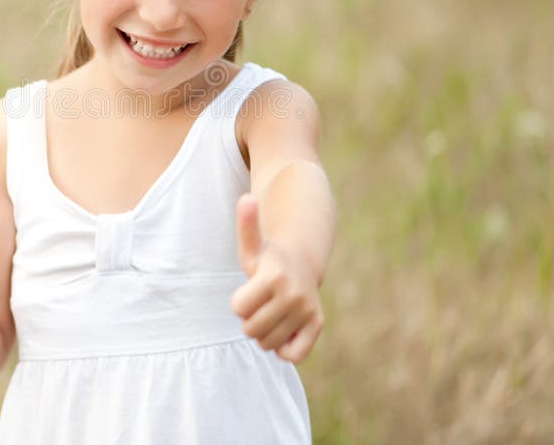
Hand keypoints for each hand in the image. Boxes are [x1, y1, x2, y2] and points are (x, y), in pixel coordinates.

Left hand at [230, 192, 323, 362]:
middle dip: (250, 318)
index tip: (250, 289)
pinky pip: (291, 356)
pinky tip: (283, 328)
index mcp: (273, 275)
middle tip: (261, 301)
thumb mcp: (252, 244)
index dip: (239, 301)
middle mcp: (293, 294)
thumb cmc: (266, 257)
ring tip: (271, 311)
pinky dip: (283, 348)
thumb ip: (246, 224)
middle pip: (250, 329)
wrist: (300, 263)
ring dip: (264, 332)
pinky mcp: (317, 326)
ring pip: (268, 344)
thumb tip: (246, 198)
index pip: (238, 308)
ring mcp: (307, 311)